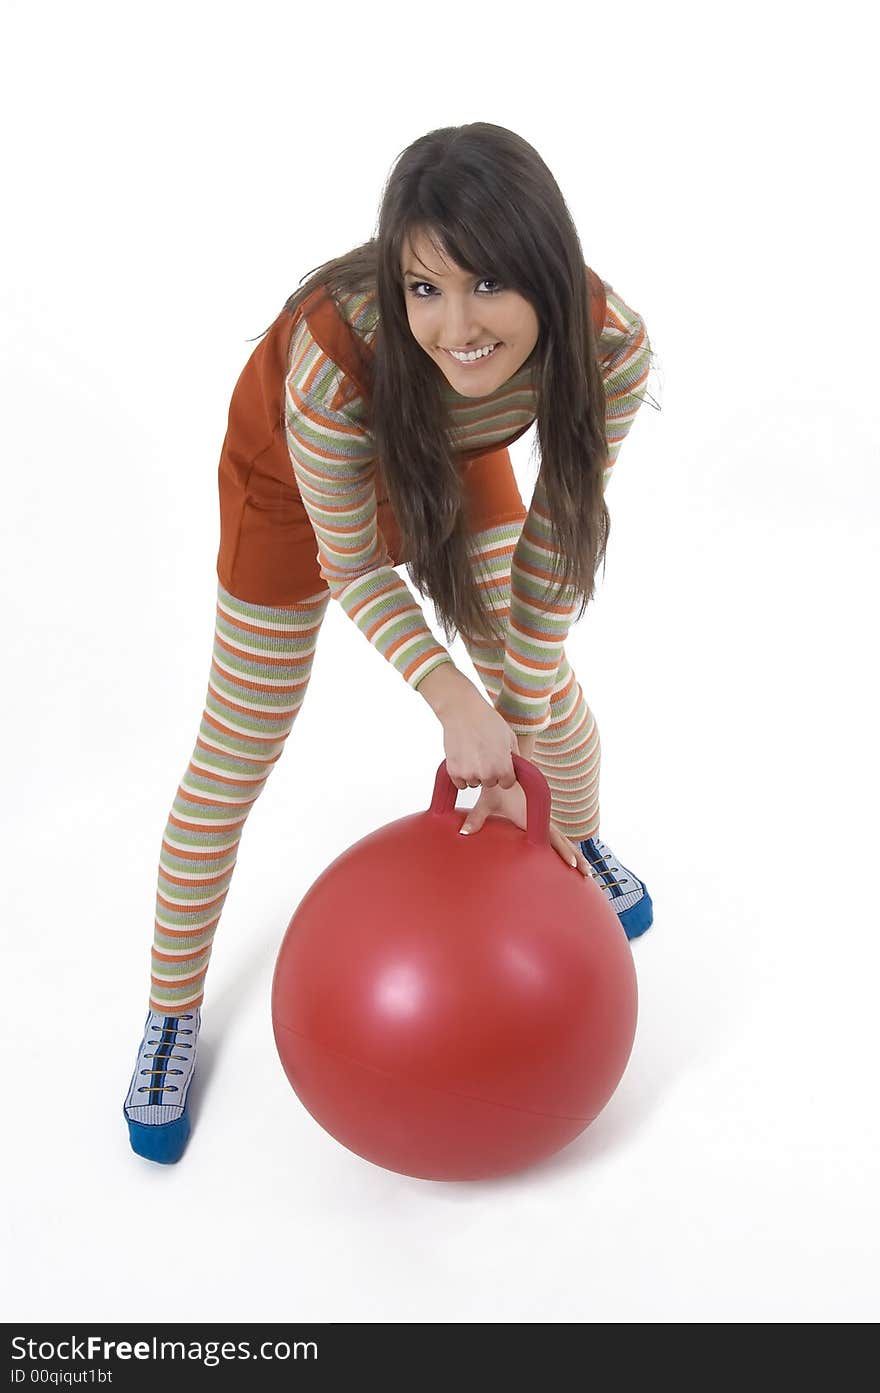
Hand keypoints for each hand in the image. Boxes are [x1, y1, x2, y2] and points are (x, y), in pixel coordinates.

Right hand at [441, 681, 518, 790]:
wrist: (463, 711)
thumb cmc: (486, 720)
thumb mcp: (509, 737)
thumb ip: (515, 757)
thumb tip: (516, 769)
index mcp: (503, 767)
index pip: (508, 783)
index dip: (504, 773)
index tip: (500, 764)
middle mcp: (486, 774)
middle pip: (490, 783)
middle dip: (489, 772)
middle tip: (484, 754)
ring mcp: (468, 774)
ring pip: (474, 783)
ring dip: (474, 773)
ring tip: (472, 753)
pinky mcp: (453, 771)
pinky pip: (460, 783)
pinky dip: (461, 775)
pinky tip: (463, 758)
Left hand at [458, 777, 593, 874]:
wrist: (508, 769)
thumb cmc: (497, 787)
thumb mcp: (486, 802)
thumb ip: (476, 818)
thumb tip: (463, 832)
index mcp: (532, 817)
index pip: (551, 837)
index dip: (563, 851)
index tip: (573, 864)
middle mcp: (541, 819)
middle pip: (563, 841)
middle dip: (576, 857)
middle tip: (588, 875)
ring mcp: (543, 820)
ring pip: (563, 839)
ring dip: (574, 854)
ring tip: (586, 872)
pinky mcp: (540, 820)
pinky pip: (556, 836)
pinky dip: (565, 847)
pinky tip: (570, 858)